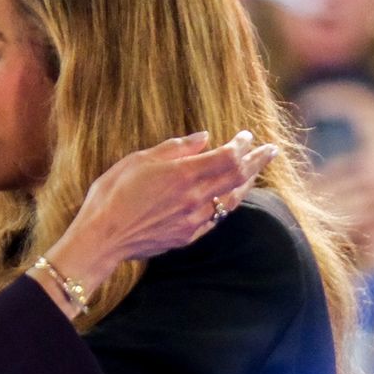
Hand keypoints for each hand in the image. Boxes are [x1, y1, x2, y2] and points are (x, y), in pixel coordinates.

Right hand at [46, 130, 277, 288]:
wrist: (102, 237)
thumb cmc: (113, 193)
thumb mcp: (140, 160)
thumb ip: (175, 148)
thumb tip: (203, 139)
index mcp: (185, 174)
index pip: (229, 157)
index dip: (242, 145)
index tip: (246, 136)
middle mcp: (196, 198)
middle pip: (238, 177)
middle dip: (257, 161)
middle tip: (271, 150)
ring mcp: (194, 220)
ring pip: (231, 200)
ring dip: (246, 184)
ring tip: (254, 173)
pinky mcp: (187, 236)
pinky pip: (216, 218)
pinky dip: (227, 204)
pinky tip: (229, 198)